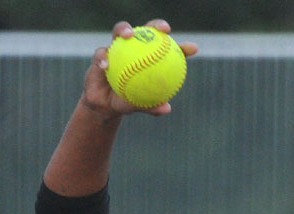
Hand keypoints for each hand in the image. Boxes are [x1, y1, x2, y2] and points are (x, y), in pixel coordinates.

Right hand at [81, 20, 197, 118]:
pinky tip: (105, 64)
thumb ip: (152, 106)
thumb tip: (166, 108)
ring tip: (128, 35)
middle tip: (164, 29)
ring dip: (124, 30)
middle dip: (156, 25)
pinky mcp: (100, 55)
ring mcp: (117, 49)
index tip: (192, 49)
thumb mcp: (140, 106)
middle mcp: (133, 49)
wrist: (105, 105)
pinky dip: (103, 58)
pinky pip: (101, 54)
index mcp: (147, 58)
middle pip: (146, 31)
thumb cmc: (126, 102)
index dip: (180, 47)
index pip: (166, 50)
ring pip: (120, 32)